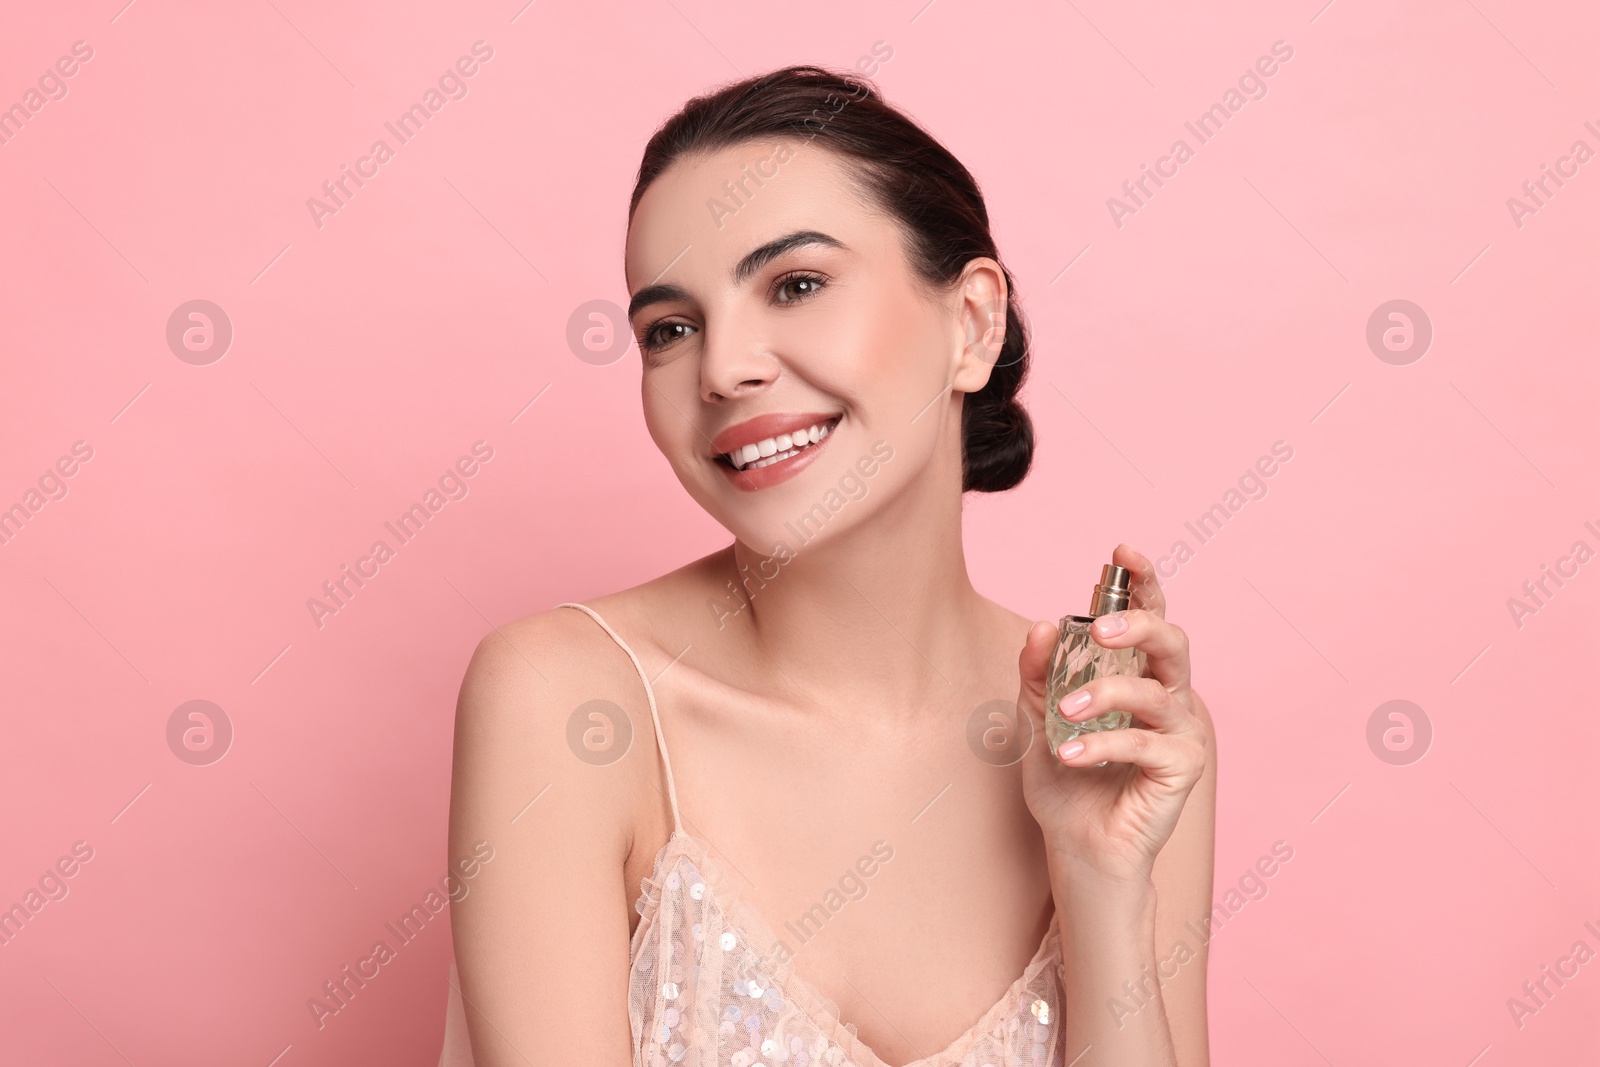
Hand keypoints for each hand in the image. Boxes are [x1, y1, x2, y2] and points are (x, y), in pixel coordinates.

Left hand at [1016, 543, 1209, 886]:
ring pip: (1155, 691)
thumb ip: (1037, 672)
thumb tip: (1041, 624)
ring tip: (1064, 712)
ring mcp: (1180, 729)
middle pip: (1173, 641)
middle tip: (1102, 629)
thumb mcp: (1036, 717)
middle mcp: (1166, 694)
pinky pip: (1146, 742)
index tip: (1122, 550)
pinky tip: (1068, 754)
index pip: (1148, 615)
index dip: (1143, 580)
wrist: (1075, 845)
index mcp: (1137, 672)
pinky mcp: (1183, 767)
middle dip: (1140, 624)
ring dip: (1105, 695)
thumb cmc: (1064, 780)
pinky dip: (1102, 744)